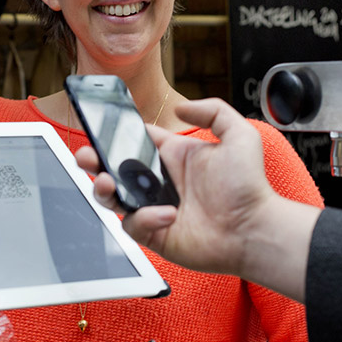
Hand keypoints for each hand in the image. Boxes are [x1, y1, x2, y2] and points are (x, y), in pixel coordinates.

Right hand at [75, 98, 319, 300]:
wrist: (255, 229)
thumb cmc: (250, 186)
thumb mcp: (239, 135)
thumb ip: (212, 111)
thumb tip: (181, 107)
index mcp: (173, 156)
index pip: (134, 140)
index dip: (115, 134)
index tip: (100, 126)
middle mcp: (160, 181)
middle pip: (113, 168)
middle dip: (92, 160)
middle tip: (85, 155)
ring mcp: (154, 208)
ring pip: (112, 197)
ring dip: (101, 188)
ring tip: (104, 182)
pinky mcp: (155, 234)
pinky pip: (133, 225)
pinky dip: (144, 218)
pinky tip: (166, 214)